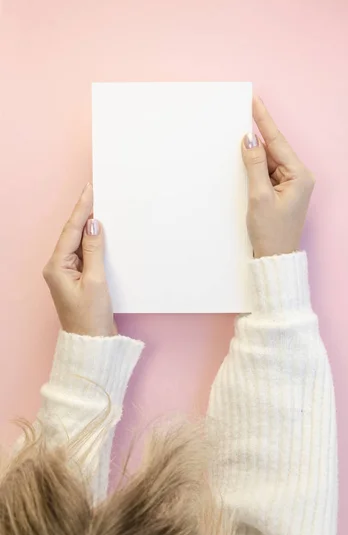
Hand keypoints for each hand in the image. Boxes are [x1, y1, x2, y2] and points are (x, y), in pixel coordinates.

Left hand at [43, 184, 116, 336]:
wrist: (93, 344)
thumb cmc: (91, 318)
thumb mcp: (96, 281)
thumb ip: (94, 250)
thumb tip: (93, 225)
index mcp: (57, 267)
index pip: (71, 231)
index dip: (81, 209)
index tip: (90, 190)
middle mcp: (58, 267)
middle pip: (72, 234)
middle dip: (84, 214)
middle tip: (97, 193)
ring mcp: (67, 274)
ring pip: (79, 243)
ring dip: (90, 228)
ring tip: (102, 208)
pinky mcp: (78, 279)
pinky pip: (85, 254)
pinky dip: (94, 243)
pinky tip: (104, 234)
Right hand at [242, 97, 314, 257]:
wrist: (275, 259)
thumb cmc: (271, 232)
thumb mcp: (259, 196)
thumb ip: (254, 165)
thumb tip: (249, 139)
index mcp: (300, 175)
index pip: (278, 142)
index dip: (264, 120)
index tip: (255, 100)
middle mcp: (299, 177)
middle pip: (274, 149)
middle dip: (257, 136)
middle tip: (242, 113)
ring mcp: (291, 184)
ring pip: (269, 160)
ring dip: (254, 154)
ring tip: (236, 141)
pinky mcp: (282, 192)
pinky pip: (267, 172)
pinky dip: (255, 167)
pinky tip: (243, 162)